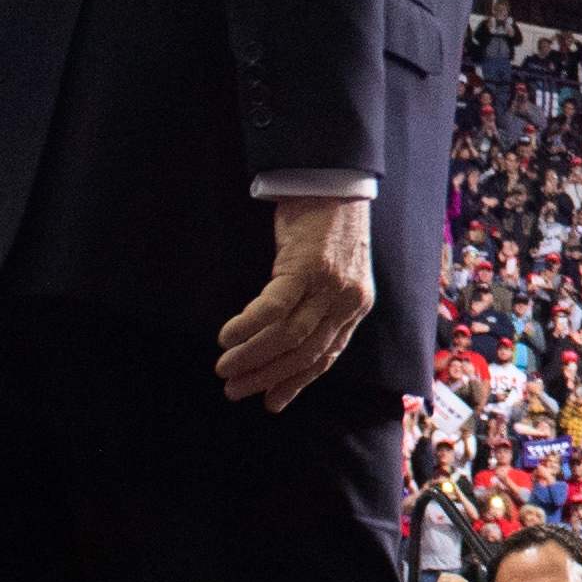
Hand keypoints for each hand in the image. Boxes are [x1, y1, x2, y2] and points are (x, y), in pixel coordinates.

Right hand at [215, 194, 374, 411]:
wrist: (334, 179)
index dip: (296, 382)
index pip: (326, 357)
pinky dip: (248, 327)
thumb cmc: (326, 225)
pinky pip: (274, 308)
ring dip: (253, 357)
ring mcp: (328, 285)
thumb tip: (289, 340)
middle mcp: (347, 301)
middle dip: (268, 376)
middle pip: (305, 353)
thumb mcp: (333, 272)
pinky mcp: (306, 267)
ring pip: (288, 337)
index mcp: (355, 306)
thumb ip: (320, 304)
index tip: (270, 401)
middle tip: (236, 389)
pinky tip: (228, 337)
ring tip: (225, 367)